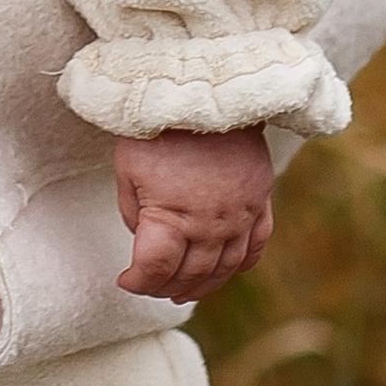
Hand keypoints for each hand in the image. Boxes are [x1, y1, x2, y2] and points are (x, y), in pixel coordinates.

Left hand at [116, 129, 274, 301]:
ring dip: (203, 285)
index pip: (155, 269)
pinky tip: (226, 270)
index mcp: (171, 217)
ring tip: (183, 292)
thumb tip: (144, 238)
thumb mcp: (127, 169)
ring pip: (224, 267)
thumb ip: (133, 211)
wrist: (208, 93)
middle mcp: (210, 224)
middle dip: (166, 287)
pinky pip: (256, 246)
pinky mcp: (260, 201)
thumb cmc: (159, 128)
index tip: (125, 280)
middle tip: (151, 287)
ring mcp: (240, 215)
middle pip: (190, 274)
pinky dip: (240, 264)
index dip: (137, 282)